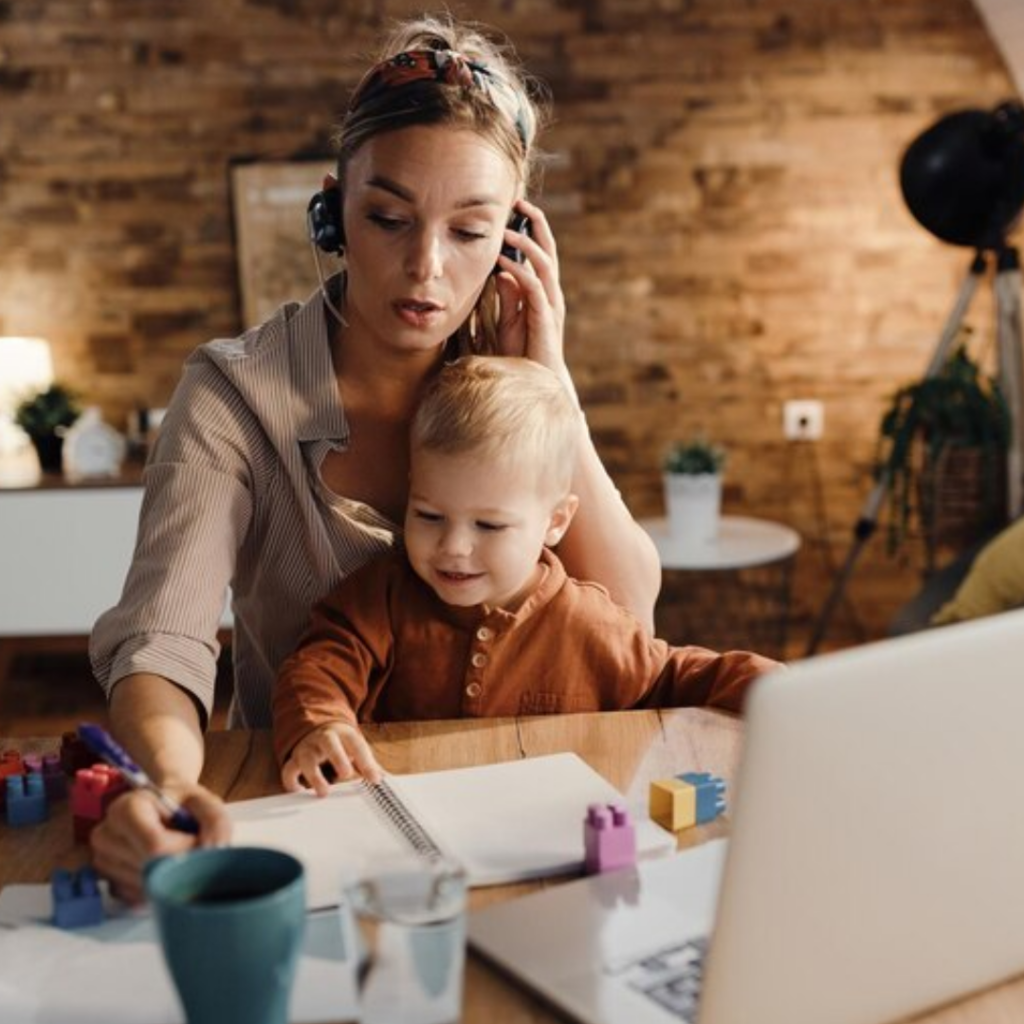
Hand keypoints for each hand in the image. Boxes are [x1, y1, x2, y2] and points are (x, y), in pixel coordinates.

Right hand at [90, 783, 230, 905]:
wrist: (160, 806)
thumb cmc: (181, 803)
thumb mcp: (204, 801)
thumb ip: (215, 821)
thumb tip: (211, 852)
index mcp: (126, 808)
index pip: (155, 846)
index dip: (185, 850)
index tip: (198, 840)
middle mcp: (106, 835)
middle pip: (151, 869)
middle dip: (180, 864)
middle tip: (192, 846)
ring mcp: (103, 862)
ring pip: (146, 886)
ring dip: (169, 876)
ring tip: (175, 852)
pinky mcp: (109, 883)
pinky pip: (139, 898)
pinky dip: (158, 887)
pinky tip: (163, 866)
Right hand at [280, 721, 382, 795]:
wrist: (319, 729)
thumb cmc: (342, 744)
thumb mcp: (357, 748)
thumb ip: (370, 764)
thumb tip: (387, 781)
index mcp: (344, 734)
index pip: (356, 745)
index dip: (366, 761)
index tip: (375, 780)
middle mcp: (324, 738)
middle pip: (329, 743)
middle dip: (337, 757)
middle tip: (346, 774)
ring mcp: (308, 748)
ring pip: (306, 758)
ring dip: (314, 775)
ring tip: (324, 792)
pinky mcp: (295, 759)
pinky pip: (289, 770)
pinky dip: (291, 782)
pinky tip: (300, 792)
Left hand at [494, 199, 568, 379]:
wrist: (535, 385)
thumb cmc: (521, 356)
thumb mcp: (509, 322)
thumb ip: (508, 298)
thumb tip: (501, 273)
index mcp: (543, 292)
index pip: (541, 253)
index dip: (532, 229)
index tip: (516, 208)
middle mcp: (551, 295)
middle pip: (548, 251)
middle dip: (536, 225)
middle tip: (520, 202)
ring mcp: (550, 307)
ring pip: (543, 265)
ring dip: (525, 245)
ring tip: (506, 230)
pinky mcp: (545, 320)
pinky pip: (534, 289)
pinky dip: (520, 272)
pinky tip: (503, 263)